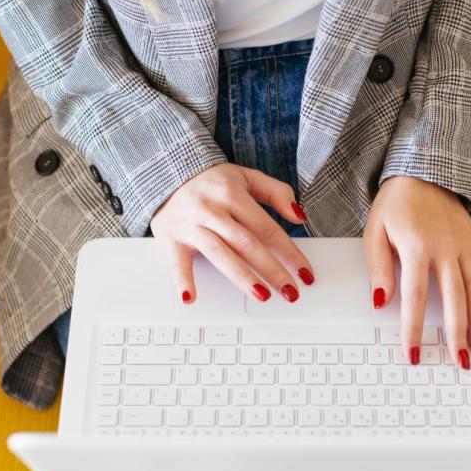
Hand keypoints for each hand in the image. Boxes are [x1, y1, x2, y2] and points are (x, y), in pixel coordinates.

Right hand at [150, 163, 314, 303]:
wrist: (166, 171)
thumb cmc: (211, 180)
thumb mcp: (247, 177)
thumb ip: (277, 193)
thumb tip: (299, 217)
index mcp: (232, 194)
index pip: (267, 228)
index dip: (289, 252)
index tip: (304, 272)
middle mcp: (211, 209)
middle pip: (247, 244)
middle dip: (272, 270)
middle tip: (290, 292)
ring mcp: (191, 225)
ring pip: (220, 254)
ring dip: (242, 277)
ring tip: (262, 295)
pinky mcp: (171, 238)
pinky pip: (177, 262)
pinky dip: (182, 281)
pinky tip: (191, 298)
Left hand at [363, 176, 470, 368]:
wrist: (423, 173)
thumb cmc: (395, 204)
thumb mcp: (374, 231)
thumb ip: (378, 267)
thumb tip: (381, 301)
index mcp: (416, 248)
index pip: (414, 297)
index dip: (414, 328)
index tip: (413, 353)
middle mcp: (445, 249)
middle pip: (454, 299)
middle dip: (456, 334)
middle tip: (459, 362)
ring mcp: (464, 247)